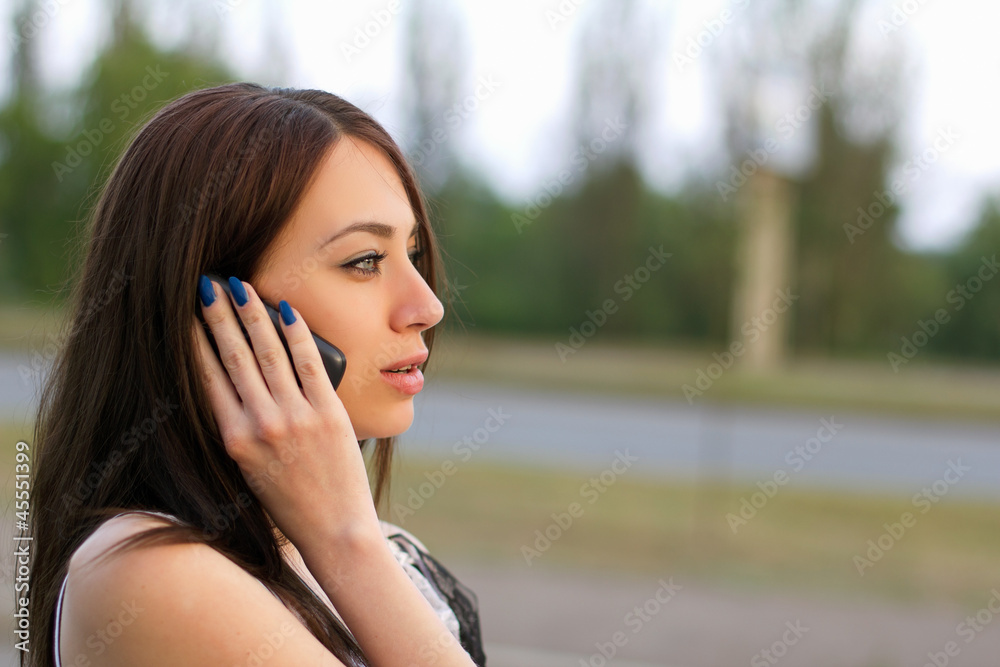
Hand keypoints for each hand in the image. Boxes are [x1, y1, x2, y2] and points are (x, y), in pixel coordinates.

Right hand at [192, 275, 379, 551]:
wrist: (335, 532)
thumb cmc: (291, 505)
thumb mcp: (250, 470)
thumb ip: (242, 430)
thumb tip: (237, 383)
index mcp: (234, 440)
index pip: (207, 376)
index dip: (196, 339)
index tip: (187, 312)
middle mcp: (259, 424)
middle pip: (232, 356)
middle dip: (218, 314)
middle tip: (207, 282)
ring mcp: (294, 417)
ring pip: (267, 352)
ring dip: (251, 313)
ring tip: (239, 285)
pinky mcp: (327, 413)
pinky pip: (308, 362)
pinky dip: (296, 331)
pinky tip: (285, 308)